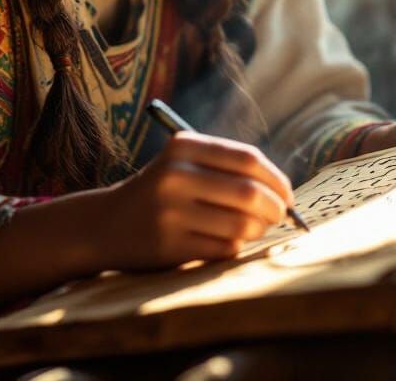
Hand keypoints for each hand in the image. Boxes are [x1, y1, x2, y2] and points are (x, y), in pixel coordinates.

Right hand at [97, 132, 294, 270]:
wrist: (107, 223)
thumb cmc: (162, 191)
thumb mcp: (185, 164)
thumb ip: (229, 169)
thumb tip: (283, 193)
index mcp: (183, 146)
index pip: (247, 159)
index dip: (276, 179)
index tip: (287, 195)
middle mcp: (175, 175)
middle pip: (248, 193)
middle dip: (275, 208)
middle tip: (279, 216)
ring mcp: (170, 211)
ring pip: (240, 224)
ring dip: (258, 230)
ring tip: (254, 229)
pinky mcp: (169, 245)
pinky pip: (223, 248)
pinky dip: (235, 247)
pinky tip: (227, 241)